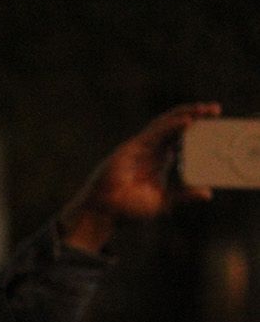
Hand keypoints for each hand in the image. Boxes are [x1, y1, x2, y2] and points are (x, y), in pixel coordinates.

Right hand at [59, 102, 221, 253]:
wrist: (104, 212)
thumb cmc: (128, 211)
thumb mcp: (163, 202)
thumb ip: (184, 195)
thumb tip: (207, 193)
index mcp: (159, 162)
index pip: (181, 140)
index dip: (197, 130)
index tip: (216, 124)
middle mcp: (152, 151)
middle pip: (176, 127)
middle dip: (196, 116)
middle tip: (216, 110)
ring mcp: (142, 148)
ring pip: (166, 124)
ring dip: (186, 114)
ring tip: (205, 109)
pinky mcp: (132, 148)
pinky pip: (155, 132)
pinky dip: (172, 125)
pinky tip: (187, 121)